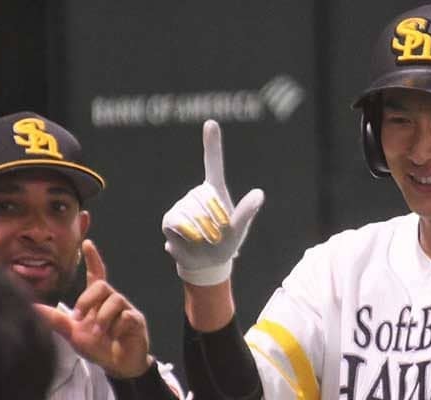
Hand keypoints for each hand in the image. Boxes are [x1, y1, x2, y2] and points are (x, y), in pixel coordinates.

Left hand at [35, 239, 152, 377]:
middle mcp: (113, 300)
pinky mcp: (136, 320)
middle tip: (79, 318)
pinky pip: (125, 316)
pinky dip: (116, 328)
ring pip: (113, 301)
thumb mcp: (73, 333)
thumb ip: (56, 320)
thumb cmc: (98, 346)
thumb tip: (32, 308)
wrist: (117, 365)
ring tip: (98, 333)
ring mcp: (126, 309)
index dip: (93, 258)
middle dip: (87, 300)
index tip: (87, 243)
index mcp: (98, 301)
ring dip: (101, 319)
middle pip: (102, 285)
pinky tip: (115, 336)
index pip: (97, 274)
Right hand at [161, 120, 263, 285]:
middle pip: (205, 200)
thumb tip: (259, 193)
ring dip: (203, 232)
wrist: (206, 263)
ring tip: (205, 240)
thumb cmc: (227, 243)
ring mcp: (182, 204)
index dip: (211, 143)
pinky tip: (189, 241)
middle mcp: (197, 193)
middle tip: (217, 236)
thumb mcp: (239, 230)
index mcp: (216, 190)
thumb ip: (247, 211)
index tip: (210, 123)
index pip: (213, 162)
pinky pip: (178, 223)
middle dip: (215, 222)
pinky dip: (187, 236)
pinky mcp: (170, 218)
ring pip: (192, 214)